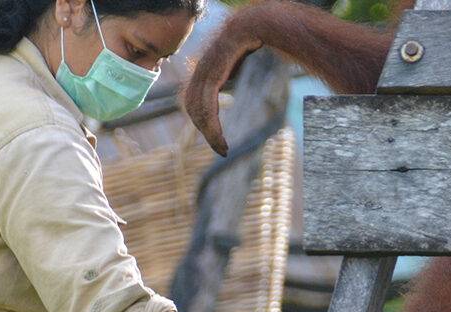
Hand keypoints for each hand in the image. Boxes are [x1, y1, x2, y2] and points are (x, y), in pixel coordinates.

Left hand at [181, 27, 262, 155]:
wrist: (257, 23)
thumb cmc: (253, 38)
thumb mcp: (239, 60)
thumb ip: (232, 72)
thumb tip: (237, 79)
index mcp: (205, 68)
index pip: (194, 99)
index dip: (202, 119)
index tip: (216, 136)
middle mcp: (201, 69)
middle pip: (192, 106)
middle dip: (204, 130)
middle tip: (221, 149)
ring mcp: (206, 70)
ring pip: (198, 109)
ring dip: (209, 133)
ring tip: (222, 148)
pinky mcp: (214, 73)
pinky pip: (208, 105)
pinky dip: (212, 126)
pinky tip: (220, 138)